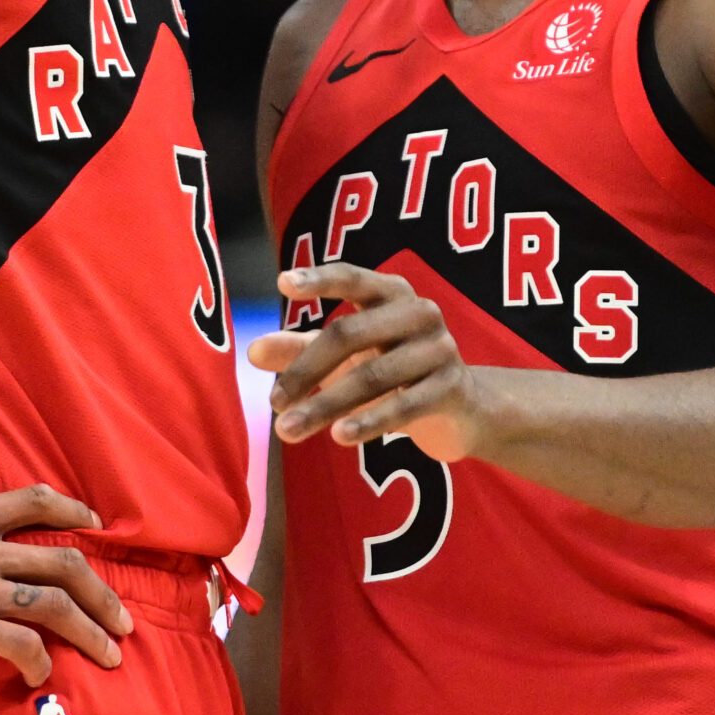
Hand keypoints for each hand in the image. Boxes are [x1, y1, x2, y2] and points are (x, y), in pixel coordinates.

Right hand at [0, 477, 132, 686]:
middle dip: (102, 594)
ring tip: (111, 655)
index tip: (93, 524)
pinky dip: (40, 662)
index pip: (35, 502)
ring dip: (92, 631)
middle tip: (123, 619)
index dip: (71, 511)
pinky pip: (23, 644)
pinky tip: (40, 677)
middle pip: (66, 562)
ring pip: (58, 604)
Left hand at [248, 263, 482, 461]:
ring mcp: (440, 349)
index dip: (319, 280)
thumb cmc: (394, 370)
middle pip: (350, 334)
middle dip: (306, 371)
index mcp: (391, 293)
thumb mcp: (347, 357)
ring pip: (372, 376)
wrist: (462, 408)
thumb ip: (301, 350)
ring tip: (288, 431)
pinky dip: (369, 422)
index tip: (282, 283)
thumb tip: (253, 352)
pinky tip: (339, 436)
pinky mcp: (451, 388)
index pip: (352, 278)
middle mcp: (419, 312)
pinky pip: (403, 405)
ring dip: (325, 406)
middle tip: (273, 404)